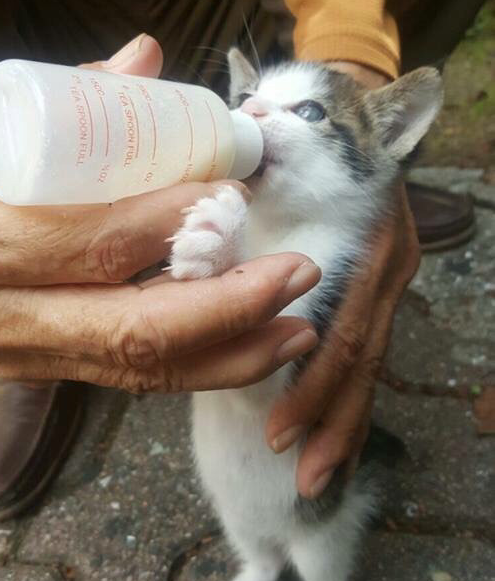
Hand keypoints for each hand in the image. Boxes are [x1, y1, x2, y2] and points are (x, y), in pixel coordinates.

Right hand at [0, 35, 320, 390]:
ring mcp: (19, 351)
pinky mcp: (36, 370)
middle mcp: (2, 310)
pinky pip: (125, 378)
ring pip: (137, 370)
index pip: (101, 241)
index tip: (237, 193)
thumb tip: (150, 59)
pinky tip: (242, 348)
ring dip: (229, 355)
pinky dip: (192, 366)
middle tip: (299, 274)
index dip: (180, 223)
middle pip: (133, 327)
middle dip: (231, 306)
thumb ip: (70, 93)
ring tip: (296, 332)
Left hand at [266, 61, 418, 497]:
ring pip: (371, 361)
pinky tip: (329, 435)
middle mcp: (385, 263)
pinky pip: (368, 349)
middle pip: (363, 357)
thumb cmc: (299, 128)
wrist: (350, 104)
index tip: (276, 429)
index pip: (342, 325)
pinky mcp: (378, 287)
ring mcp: (388, 277)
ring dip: (343, 421)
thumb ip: (239, 179)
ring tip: (316, 477)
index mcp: (362, 235)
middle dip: (330, 421)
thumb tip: (190, 211)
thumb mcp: (272, 147)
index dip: (311, 383)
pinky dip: (347, 395)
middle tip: (299, 476)